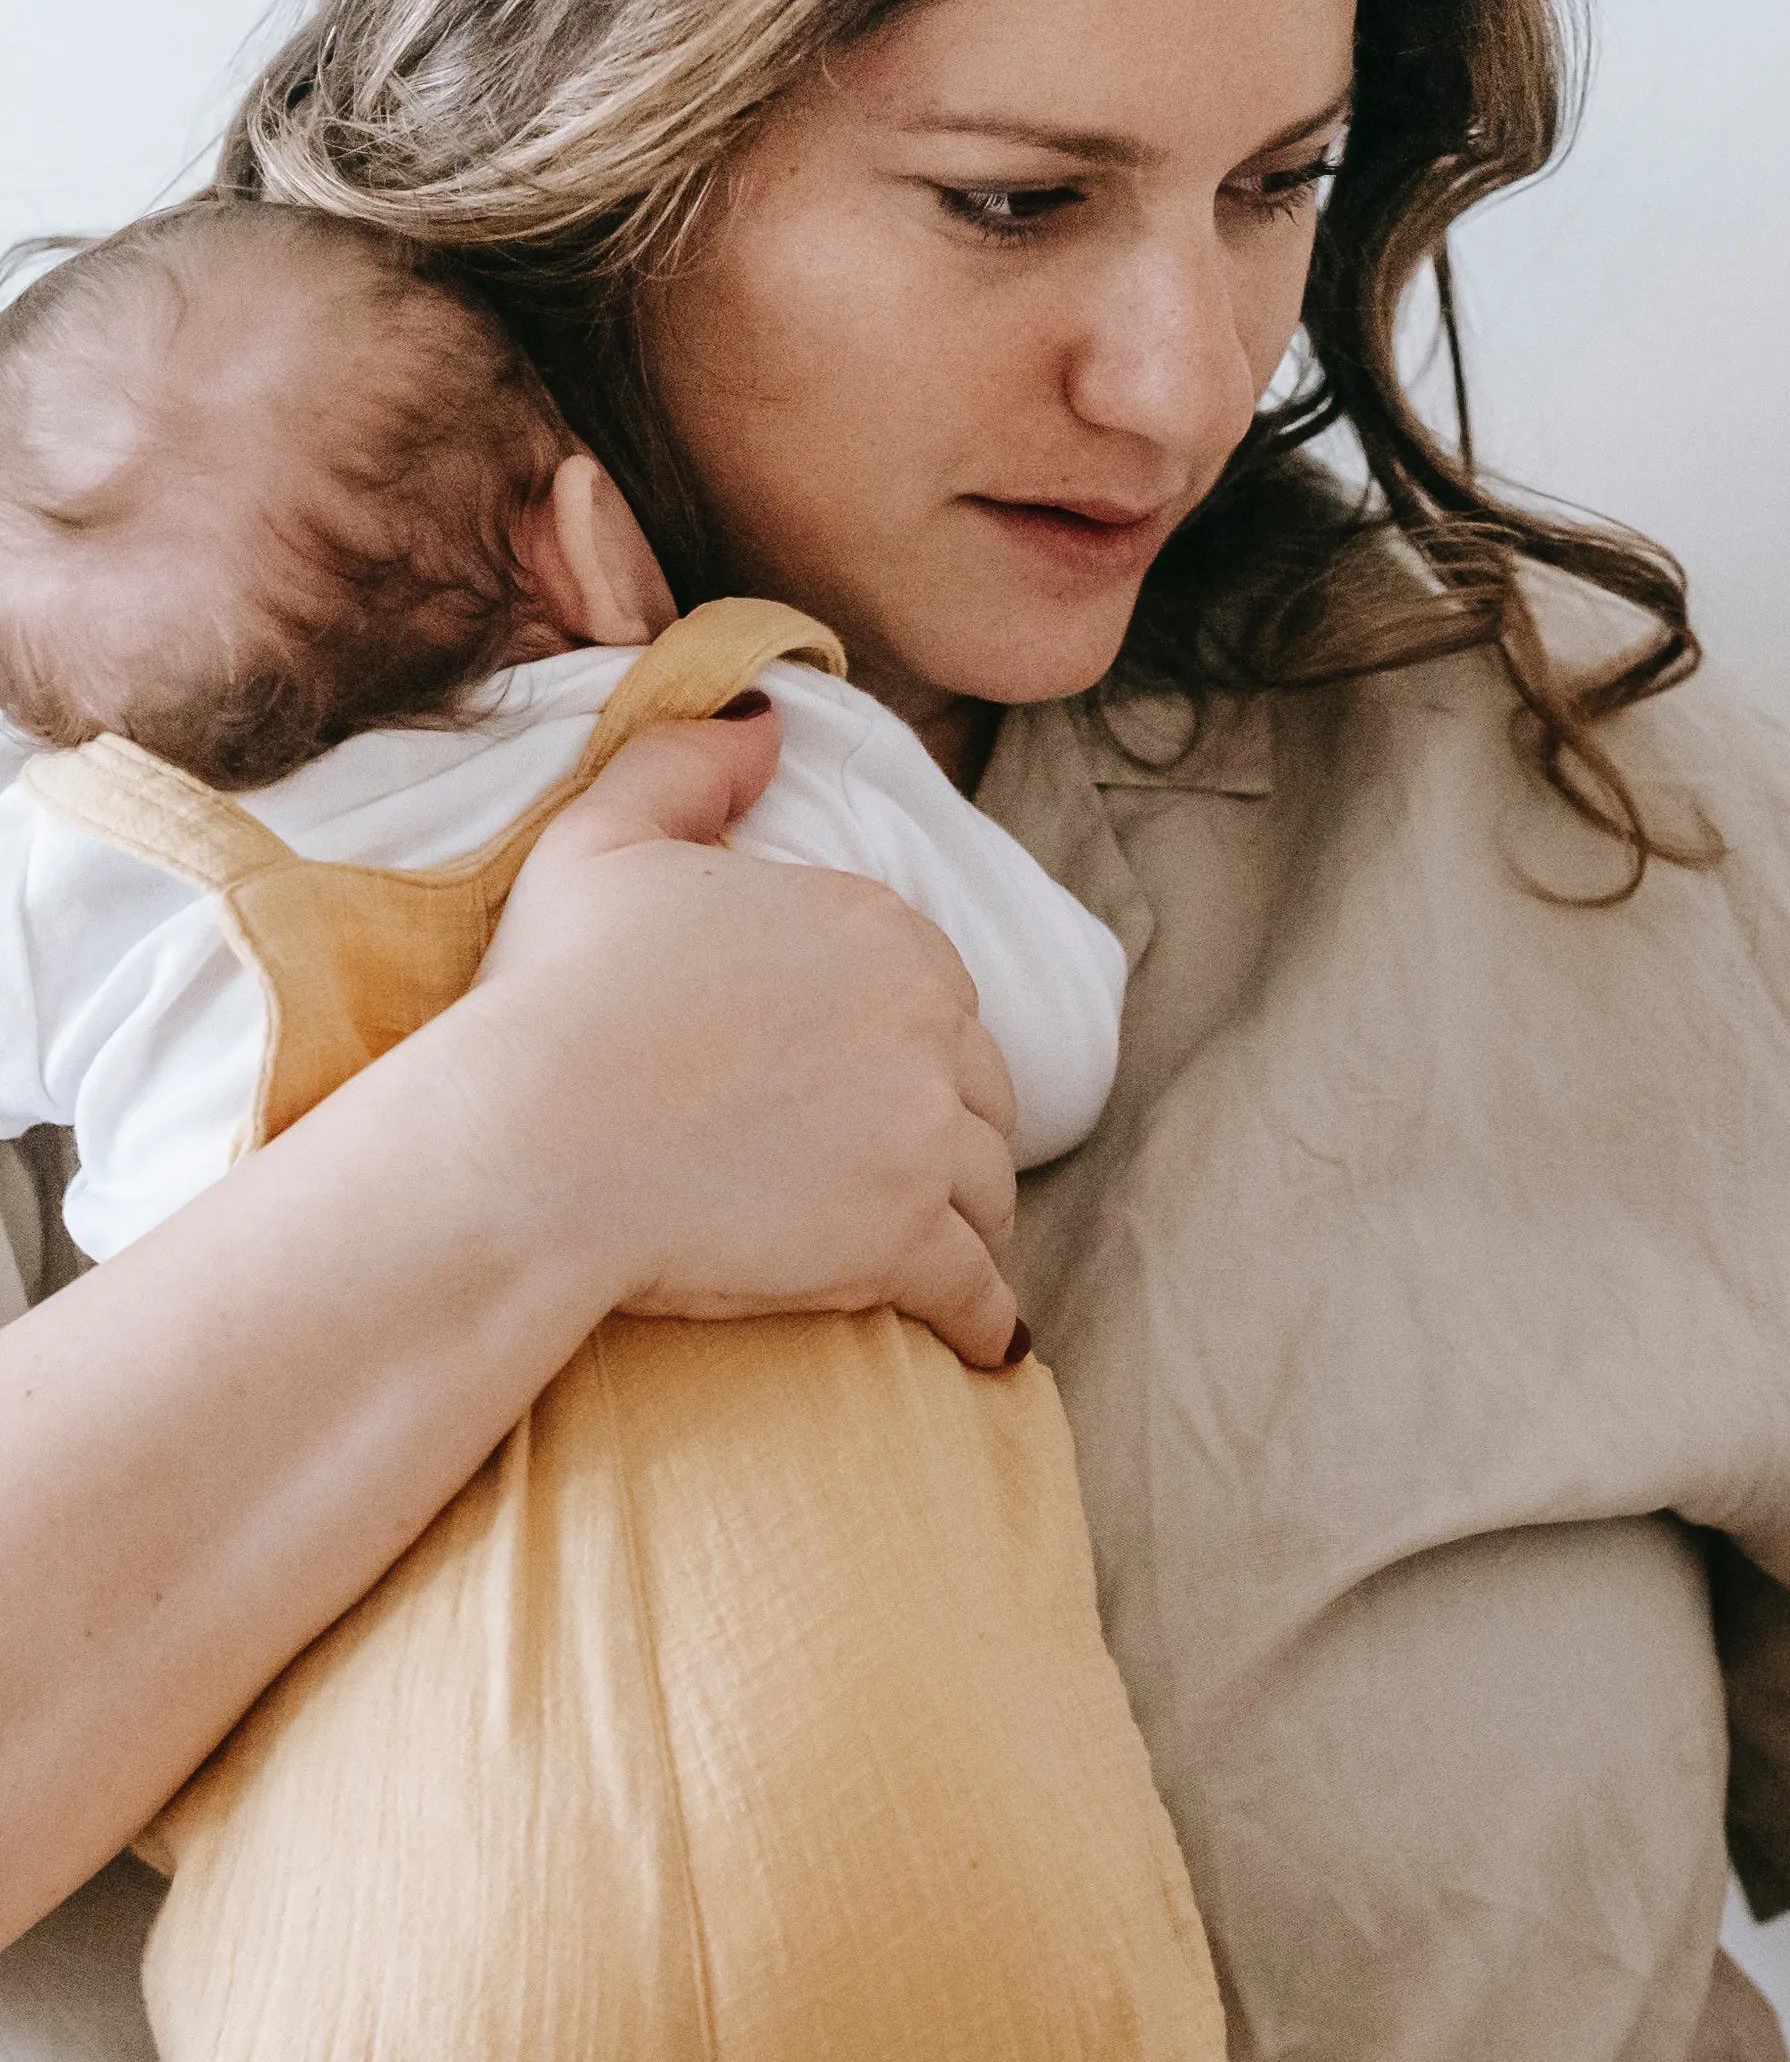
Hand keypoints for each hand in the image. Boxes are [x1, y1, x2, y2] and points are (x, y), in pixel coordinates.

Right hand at [454, 706, 1028, 1366]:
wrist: (528, 1141)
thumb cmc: (552, 998)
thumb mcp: (603, 843)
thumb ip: (690, 766)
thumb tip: (765, 719)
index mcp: (876, 925)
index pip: (937, 993)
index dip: (911, 1043)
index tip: (875, 1082)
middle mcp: (926, 1020)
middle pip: (978, 1090)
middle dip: (952, 1130)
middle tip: (916, 1176)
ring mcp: (923, 1132)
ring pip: (989, 1189)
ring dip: (973, 1221)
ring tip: (946, 1253)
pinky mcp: (908, 1237)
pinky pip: (982, 1291)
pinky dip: (989, 1318)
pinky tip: (987, 1342)